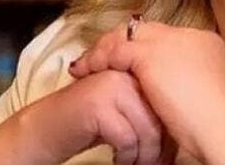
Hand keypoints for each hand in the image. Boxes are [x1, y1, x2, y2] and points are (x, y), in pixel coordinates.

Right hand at [24, 69, 175, 164]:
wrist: (45, 129)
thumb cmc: (90, 124)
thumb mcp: (126, 112)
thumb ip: (149, 110)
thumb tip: (179, 132)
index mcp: (136, 69)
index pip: (165, 100)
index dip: (169, 130)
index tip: (169, 152)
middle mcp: (125, 72)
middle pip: (159, 114)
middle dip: (160, 146)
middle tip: (157, 164)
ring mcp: (111, 85)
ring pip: (147, 128)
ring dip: (144, 156)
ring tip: (136, 164)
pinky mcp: (98, 104)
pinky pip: (127, 138)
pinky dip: (126, 157)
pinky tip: (118, 160)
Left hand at [68, 21, 224, 162]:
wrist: (223, 128)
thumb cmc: (219, 123)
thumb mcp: (205, 96)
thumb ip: (189, 82)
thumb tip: (173, 92)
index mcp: (206, 43)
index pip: (166, 37)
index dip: (143, 48)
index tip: (128, 63)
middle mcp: (189, 36)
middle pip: (146, 31)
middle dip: (121, 44)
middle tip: (101, 59)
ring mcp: (170, 42)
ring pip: (127, 36)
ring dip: (105, 49)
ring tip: (88, 64)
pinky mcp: (151, 55)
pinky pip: (115, 50)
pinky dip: (99, 58)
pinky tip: (87, 70)